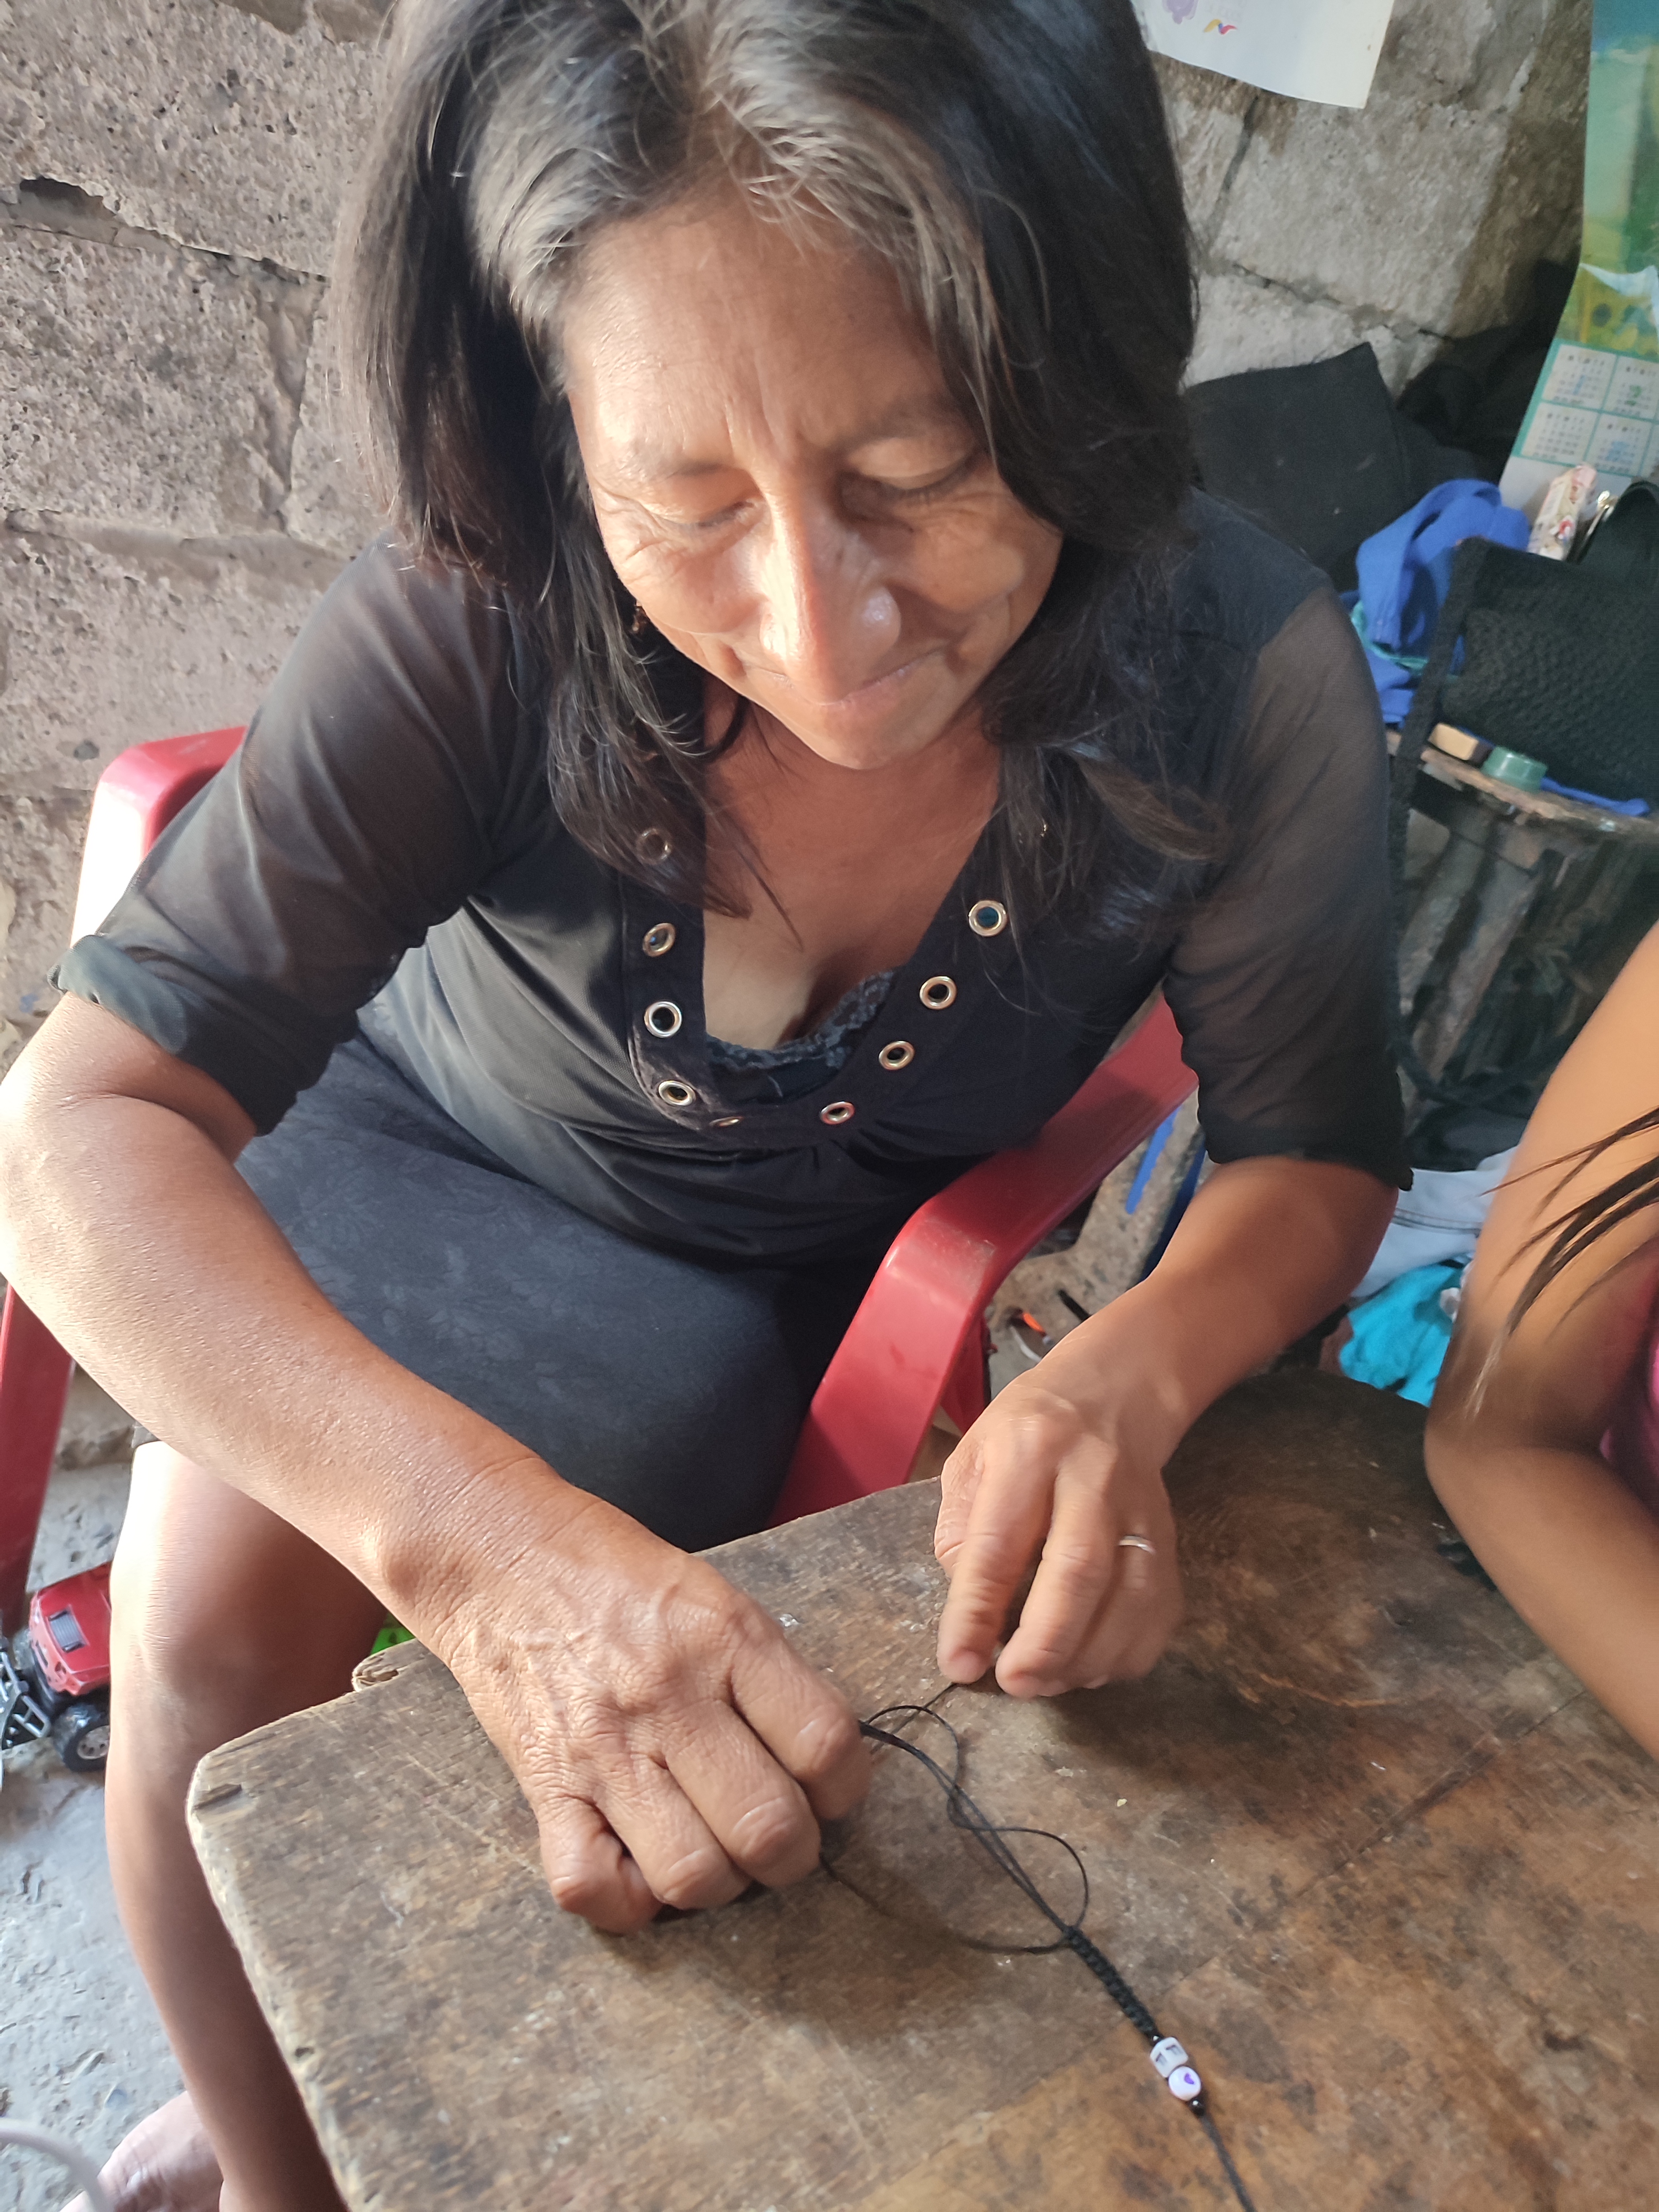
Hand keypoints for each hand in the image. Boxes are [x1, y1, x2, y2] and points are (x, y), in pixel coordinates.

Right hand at [425, 1486, 868, 1933]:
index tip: (831, 1792)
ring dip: (720, 1883)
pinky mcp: (545, 1788)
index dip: (847, 1789)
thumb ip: (772, 1677)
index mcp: (725, 1638)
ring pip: (693, 1874)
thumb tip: (825, 1768)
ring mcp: (603, 1749)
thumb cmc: (620, 1577)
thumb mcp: (718, 1596)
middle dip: (793, 1853)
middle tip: (780, 1837)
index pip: (825, 1744)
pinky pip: (594, 1889)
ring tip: (716, 1851)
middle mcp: (669, 1697)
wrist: (501, 1556)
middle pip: (768, 1828)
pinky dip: (629, 1901)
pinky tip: (643, 1863)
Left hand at [932, 1352, 1183, 1696]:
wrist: (1113, 1395)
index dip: (977, 1611)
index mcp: (1029, 1449)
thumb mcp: (971, 1459)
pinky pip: (1160, 1612)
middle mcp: (1092, 1477)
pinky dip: (1126, 1655)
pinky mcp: (1171, 1541)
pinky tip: (1090, 1667)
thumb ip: (961, 1531)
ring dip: (1087, 1657)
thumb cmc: (1027, 1434)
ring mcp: (1142, 1510)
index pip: (1000, 1542)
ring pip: (1130, 1597)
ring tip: (1045, 1681)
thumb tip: (971, 1615)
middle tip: (1013, 1684)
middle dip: (1045, 1642)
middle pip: (1079, 1570)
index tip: (959, 1663)